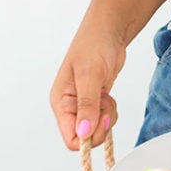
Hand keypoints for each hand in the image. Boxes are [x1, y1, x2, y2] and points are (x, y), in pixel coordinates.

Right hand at [50, 26, 126, 151]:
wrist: (109, 31)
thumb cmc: (94, 45)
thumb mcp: (90, 74)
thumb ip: (87, 105)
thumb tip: (84, 133)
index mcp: (60, 102)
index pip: (70, 138)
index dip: (88, 137)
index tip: (100, 119)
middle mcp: (69, 107)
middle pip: (85, 138)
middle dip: (100, 125)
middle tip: (106, 104)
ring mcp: (82, 105)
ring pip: (96, 130)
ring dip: (107, 117)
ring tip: (106, 96)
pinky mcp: (95, 103)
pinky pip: (104, 120)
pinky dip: (110, 111)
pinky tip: (108, 94)